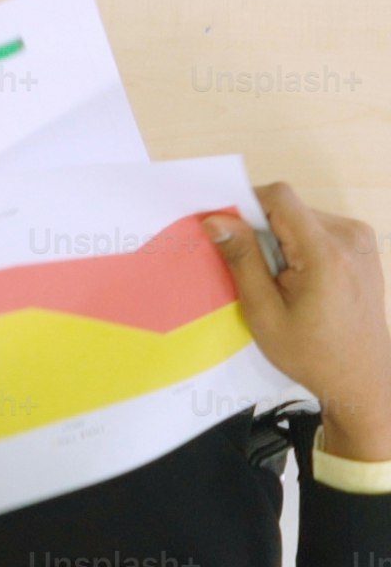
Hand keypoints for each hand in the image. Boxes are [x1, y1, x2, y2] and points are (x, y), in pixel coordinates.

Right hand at [208, 184, 390, 459]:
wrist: (363, 381)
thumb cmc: (311, 354)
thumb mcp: (264, 312)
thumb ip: (242, 259)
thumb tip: (215, 218)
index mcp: (327, 253)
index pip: (278, 197)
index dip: (246, 206)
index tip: (229, 234)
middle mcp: (351, 239)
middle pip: (289, 208)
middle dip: (263, 231)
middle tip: (258, 273)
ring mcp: (362, 243)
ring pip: (301, 218)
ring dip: (282, 240)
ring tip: (282, 281)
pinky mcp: (364, 249)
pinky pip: (319, 230)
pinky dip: (300, 246)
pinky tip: (301, 281)